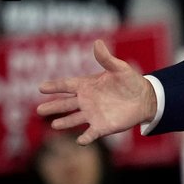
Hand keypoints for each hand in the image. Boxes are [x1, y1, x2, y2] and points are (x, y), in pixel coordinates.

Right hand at [36, 40, 156, 144]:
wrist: (145, 98)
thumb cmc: (130, 81)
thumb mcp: (119, 68)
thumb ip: (106, 59)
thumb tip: (97, 42)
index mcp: (87, 85)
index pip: (67, 85)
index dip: (54, 86)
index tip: (41, 87)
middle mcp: (86, 101)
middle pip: (65, 104)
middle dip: (53, 107)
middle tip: (39, 110)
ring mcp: (93, 114)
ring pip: (74, 119)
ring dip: (64, 123)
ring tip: (54, 125)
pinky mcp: (102, 126)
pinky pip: (91, 133)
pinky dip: (85, 138)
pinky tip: (79, 141)